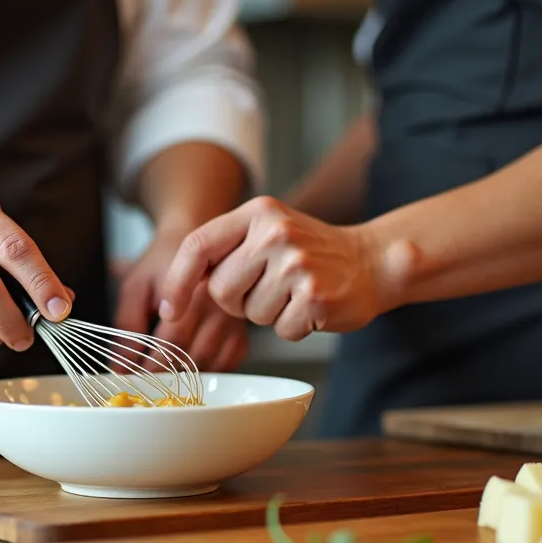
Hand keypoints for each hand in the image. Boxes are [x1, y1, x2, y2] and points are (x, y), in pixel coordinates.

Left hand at [114, 228, 249, 371]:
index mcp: (191, 292)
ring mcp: (234, 320)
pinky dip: (208, 372)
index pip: (170, 343)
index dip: (150, 366)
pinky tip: (190, 368)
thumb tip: (121, 365)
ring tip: (163, 377)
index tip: (132, 377)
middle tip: (144, 383)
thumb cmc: (160, 264)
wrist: (194, 244)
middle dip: (165, 376)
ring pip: (210, 364)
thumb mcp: (135, 286)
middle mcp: (218, 306)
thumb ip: (126, 324)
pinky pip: (228, 363)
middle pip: (192, 357)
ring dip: (185, 377)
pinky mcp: (242, 332)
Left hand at [159, 197, 416, 341]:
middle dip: (237, 303)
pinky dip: (293, 327)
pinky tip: (311, 307)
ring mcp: (297, 264)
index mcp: (258, 213)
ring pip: (250, 315)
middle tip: (268, 288)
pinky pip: (281, 330)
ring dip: (268, 314)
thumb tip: (173, 291)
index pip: (198, 245)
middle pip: (221, 290)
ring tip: (294, 294)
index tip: (170, 308)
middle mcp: (276, 232)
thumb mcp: (266, 233)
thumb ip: (224, 250)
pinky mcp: (316, 296)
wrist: (371, 261)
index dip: (177, 281)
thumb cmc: (310, 253)